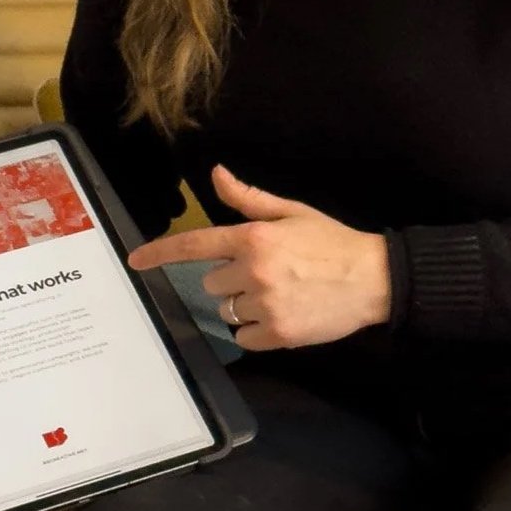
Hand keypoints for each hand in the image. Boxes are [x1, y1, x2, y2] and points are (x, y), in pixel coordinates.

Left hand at [128, 166, 391, 350]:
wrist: (374, 278)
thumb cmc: (331, 242)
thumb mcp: (291, 212)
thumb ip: (248, 199)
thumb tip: (216, 174)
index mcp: (253, 237)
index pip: (195, 245)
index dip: (160, 253)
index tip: (136, 261)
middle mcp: (254, 270)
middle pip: (213, 283)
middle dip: (233, 280)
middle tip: (268, 274)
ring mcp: (265, 304)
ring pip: (228, 311)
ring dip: (245, 306)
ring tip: (280, 295)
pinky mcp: (278, 333)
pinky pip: (244, 336)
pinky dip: (258, 331)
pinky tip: (284, 315)